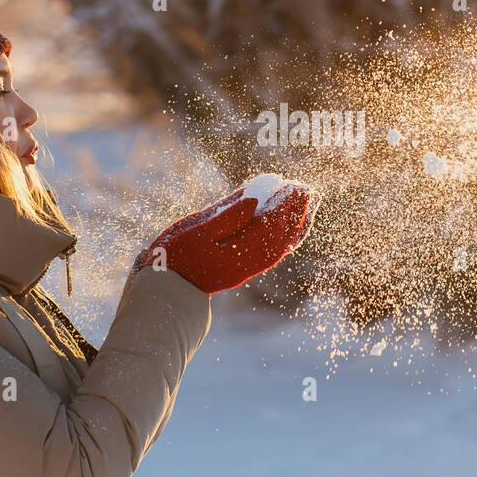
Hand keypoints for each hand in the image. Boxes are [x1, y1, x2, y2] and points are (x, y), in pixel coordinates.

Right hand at [134, 179, 319, 293]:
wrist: (167, 291)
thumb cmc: (175, 257)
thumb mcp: (196, 231)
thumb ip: (227, 216)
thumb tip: (255, 199)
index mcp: (239, 251)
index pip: (271, 225)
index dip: (283, 203)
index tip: (291, 184)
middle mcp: (250, 261)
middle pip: (283, 234)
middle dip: (296, 210)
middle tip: (305, 187)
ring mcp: (249, 267)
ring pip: (282, 244)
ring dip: (297, 223)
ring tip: (308, 203)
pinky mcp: (244, 269)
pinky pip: (274, 252)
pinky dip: (286, 236)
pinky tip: (290, 225)